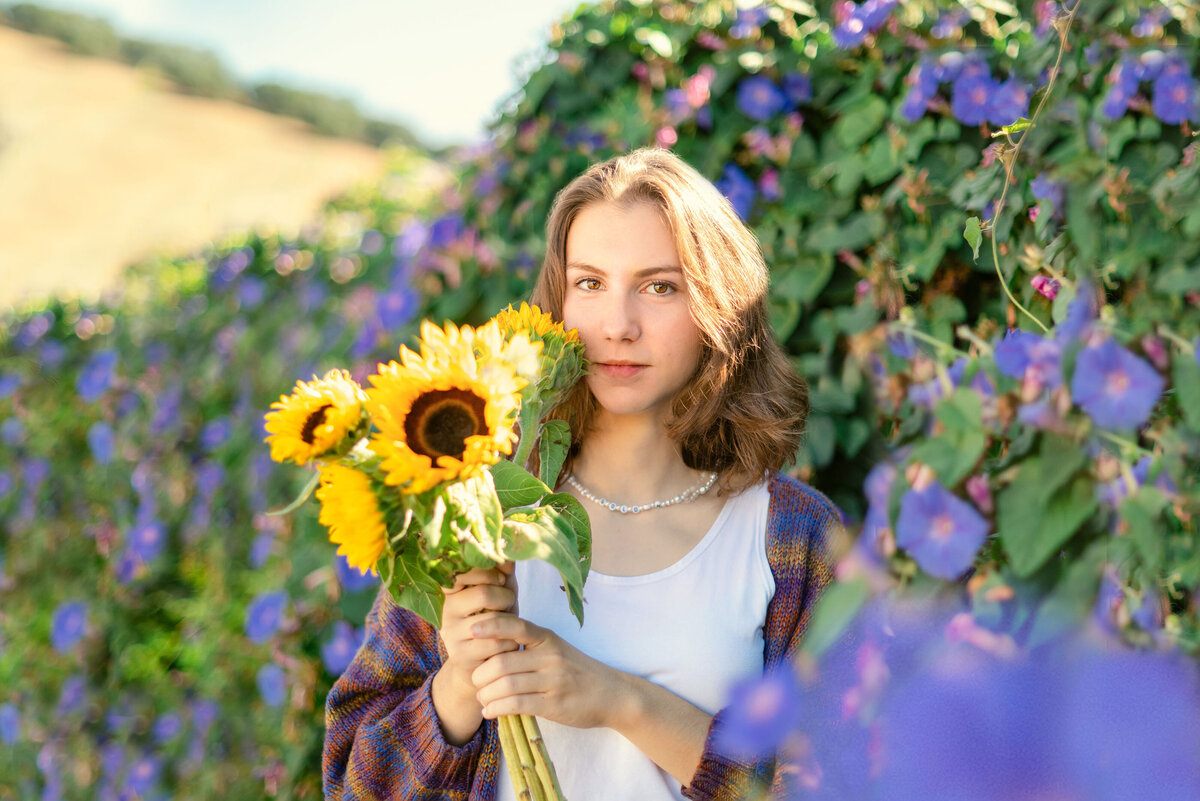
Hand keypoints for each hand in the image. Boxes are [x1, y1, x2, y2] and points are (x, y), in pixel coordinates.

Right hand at [437, 563, 518, 705]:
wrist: (483, 661)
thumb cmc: (494, 618)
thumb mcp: (500, 591)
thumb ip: (503, 571)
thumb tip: (509, 551)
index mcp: (449, 588)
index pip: (465, 570)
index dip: (489, 572)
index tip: (501, 579)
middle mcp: (444, 609)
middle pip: (484, 594)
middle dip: (506, 597)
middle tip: (508, 603)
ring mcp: (450, 632)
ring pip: (492, 621)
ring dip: (511, 622)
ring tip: (509, 624)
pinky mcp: (459, 654)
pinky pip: (496, 643)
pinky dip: (510, 641)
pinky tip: (508, 642)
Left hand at [469, 616, 628, 730]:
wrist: (612, 694)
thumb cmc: (577, 670)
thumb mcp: (556, 648)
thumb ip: (528, 646)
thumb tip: (488, 647)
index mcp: (547, 638)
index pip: (516, 626)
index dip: (491, 626)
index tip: (471, 630)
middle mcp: (550, 656)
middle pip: (502, 661)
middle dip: (481, 673)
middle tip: (475, 681)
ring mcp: (553, 681)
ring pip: (506, 685)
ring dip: (486, 694)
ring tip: (481, 698)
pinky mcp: (555, 705)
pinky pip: (517, 705)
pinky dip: (497, 708)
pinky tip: (490, 711)